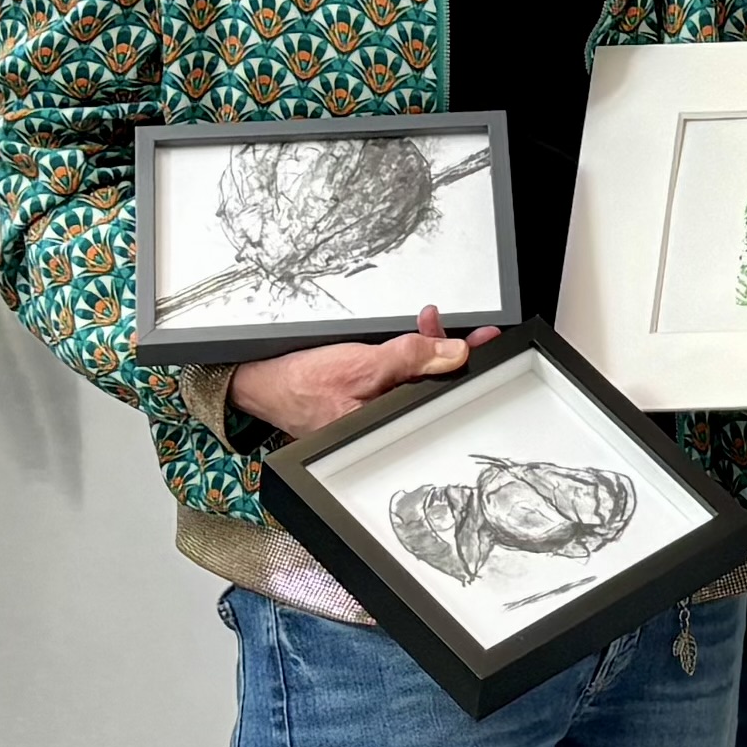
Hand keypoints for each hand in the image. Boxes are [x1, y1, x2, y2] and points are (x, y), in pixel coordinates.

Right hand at [216, 313, 472, 442]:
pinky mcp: (366, 397)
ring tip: (430, 324)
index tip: (484, 344)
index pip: (442, 393)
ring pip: (416, 376)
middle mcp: (386, 419)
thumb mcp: (363, 364)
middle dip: (449, 351)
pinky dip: (406, 354)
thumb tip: (454, 355)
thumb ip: (411, 359)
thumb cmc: (301, 383)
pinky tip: (410, 337)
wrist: (261, 383)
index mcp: (389, 422)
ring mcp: (376, 408)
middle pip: (433, 384)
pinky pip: (397, 375)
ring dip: (427, 347)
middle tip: (464, 330)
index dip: (466, 366)